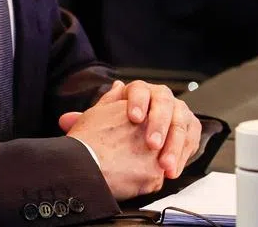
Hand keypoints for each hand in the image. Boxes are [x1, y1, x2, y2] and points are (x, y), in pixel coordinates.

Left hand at [60, 80, 201, 180]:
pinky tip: (173, 169)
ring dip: (174, 145)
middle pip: (165, 103)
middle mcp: (160, 97)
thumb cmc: (114, 132)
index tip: (132, 118)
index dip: (137, 101)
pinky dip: (184, 154)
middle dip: (159, 124)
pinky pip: (192, 137)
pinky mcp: (190, 128)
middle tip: (152, 145)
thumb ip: (83, 122)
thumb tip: (65, 119)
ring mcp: (178, 111)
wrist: (133, 143)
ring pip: (181, 122)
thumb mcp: (99, 124)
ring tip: (165, 166)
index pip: (140, 89)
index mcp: (139, 91)